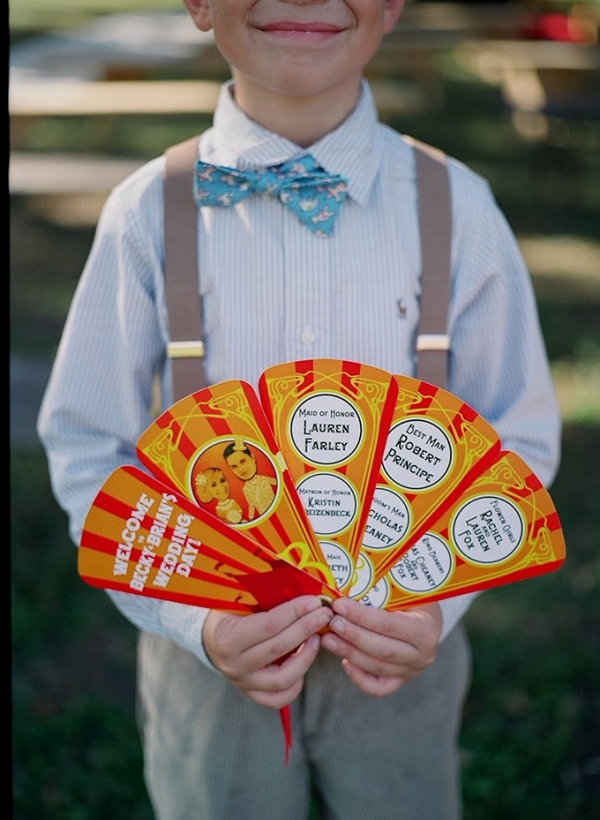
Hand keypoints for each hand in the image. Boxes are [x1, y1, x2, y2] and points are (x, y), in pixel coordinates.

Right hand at [203, 596, 332, 708]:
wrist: (207, 635)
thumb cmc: (225, 610)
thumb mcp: (236, 598)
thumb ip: (264, 595)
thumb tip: (300, 586)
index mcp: (227, 637)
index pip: (269, 624)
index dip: (295, 612)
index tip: (314, 601)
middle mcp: (234, 664)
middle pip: (280, 648)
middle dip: (307, 627)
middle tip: (324, 613)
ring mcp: (242, 681)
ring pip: (283, 679)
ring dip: (306, 656)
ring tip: (317, 637)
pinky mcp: (250, 692)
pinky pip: (277, 698)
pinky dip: (295, 684)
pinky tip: (304, 662)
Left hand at [321, 598, 441, 696]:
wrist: (427, 616)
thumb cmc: (413, 597)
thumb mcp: (406, 588)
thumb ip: (382, 588)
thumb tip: (347, 577)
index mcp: (426, 628)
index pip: (389, 625)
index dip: (361, 617)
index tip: (339, 605)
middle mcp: (423, 654)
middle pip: (381, 649)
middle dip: (352, 635)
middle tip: (331, 622)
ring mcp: (413, 670)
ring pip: (376, 667)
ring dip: (349, 652)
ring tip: (328, 638)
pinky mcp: (402, 680)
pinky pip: (379, 687)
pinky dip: (360, 678)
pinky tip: (344, 662)